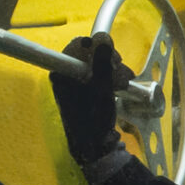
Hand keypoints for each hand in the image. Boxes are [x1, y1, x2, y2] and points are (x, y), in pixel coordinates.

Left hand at [50, 31, 131, 163]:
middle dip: (110, 60)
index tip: (110, 56)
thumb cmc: (92, 119)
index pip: (77, 45)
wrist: (95, 146)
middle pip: (90, 52)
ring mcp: (78, 81)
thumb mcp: (100, 89)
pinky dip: (113, 77)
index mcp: (61, 72)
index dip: (96, 46)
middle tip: (119, 70)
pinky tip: (121, 85)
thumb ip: (102, 61)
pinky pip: (101, 73)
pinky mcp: (88, 88)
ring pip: (99, 62)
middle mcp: (67, 74)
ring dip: (115, 69)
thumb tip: (102, 39)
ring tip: (123, 83)